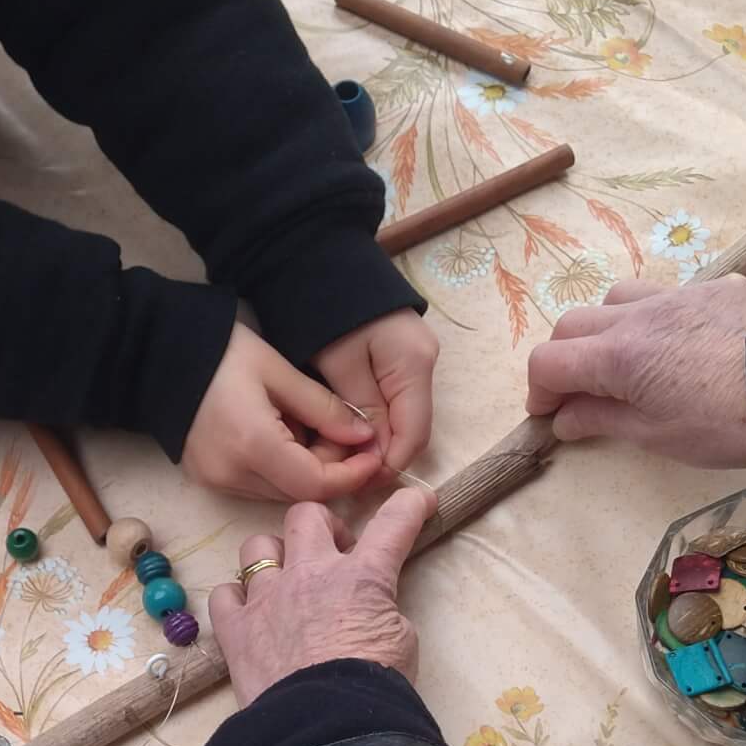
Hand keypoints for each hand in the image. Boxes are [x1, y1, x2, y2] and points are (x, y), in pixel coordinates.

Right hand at [185, 323, 383, 501]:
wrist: (156, 353)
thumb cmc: (220, 352)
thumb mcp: (279, 372)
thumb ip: (326, 409)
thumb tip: (365, 438)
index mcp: (252, 445)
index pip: (316, 485)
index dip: (352, 475)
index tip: (374, 455)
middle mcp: (232, 474)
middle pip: (299, 493)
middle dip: (332, 470)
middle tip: (346, 434)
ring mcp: (215, 481)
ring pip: (280, 493)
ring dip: (306, 470)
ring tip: (311, 428)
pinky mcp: (207, 479)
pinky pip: (257, 486)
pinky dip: (281, 469)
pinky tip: (282, 434)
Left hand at [209, 490, 431, 703]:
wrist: (327, 728)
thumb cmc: (374, 688)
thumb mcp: (402, 643)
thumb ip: (382, 613)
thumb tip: (367, 612)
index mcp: (362, 577)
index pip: (393, 524)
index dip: (409, 505)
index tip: (417, 500)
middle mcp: (310, 574)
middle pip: (307, 516)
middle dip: (323, 526)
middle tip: (335, 554)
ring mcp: (267, 598)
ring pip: (257, 546)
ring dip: (273, 557)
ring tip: (285, 582)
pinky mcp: (236, 629)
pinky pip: (224, 594)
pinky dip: (236, 598)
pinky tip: (249, 612)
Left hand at [313, 312, 439, 473]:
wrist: (321, 260)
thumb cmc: (326, 309)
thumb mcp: (339, 365)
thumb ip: (361, 410)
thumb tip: (377, 455)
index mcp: (414, 364)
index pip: (414, 434)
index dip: (388, 465)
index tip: (357, 485)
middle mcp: (424, 363)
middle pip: (411, 427)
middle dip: (381, 456)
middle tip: (344, 477)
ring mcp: (415, 359)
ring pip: (401, 417)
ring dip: (375, 440)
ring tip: (341, 457)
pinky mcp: (399, 357)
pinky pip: (392, 400)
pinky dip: (372, 421)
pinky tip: (346, 431)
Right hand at [524, 276, 745, 462]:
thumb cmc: (723, 425)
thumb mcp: (655, 436)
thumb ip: (602, 420)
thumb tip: (564, 419)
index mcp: (617, 355)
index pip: (549, 362)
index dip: (540, 391)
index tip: (549, 415)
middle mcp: (638, 315)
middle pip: (573, 324)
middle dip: (566, 359)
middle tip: (581, 393)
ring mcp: (678, 295)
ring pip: (618, 298)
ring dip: (606, 327)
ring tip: (627, 359)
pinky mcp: (716, 288)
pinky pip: (670, 294)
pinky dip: (658, 318)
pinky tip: (683, 344)